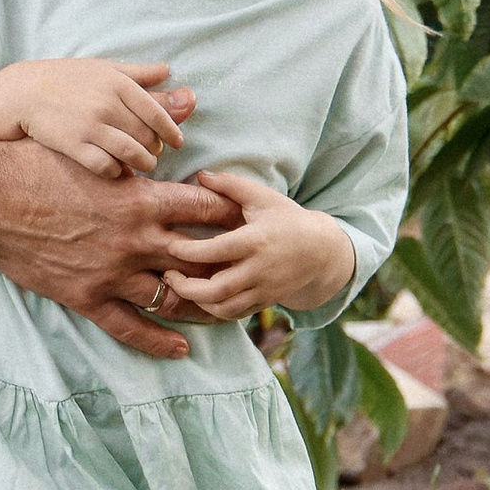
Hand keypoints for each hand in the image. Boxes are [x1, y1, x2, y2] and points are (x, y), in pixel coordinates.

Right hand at [0, 56, 194, 179]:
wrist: (22, 93)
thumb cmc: (65, 79)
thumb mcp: (101, 68)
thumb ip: (137, 72)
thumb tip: (170, 71)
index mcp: (118, 83)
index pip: (158, 112)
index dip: (172, 131)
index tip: (177, 142)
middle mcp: (107, 104)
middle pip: (148, 136)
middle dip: (155, 148)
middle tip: (154, 154)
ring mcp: (91, 126)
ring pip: (133, 154)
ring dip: (142, 163)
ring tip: (142, 166)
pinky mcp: (74, 146)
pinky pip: (108, 167)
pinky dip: (118, 172)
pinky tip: (118, 171)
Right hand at [0, 139, 242, 357]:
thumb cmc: (35, 164)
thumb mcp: (91, 146)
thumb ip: (136, 145)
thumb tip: (173, 105)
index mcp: (141, 199)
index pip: (206, 208)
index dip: (231, 214)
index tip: (246, 219)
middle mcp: (136, 239)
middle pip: (200, 257)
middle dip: (228, 264)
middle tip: (249, 269)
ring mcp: (113, 273)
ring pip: (173, 297)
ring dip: (202, 304)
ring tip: (224, 310)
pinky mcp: (88, 297)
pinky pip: (131, 328)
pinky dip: (159, 341)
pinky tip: (181, 349)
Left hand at [159, 169, 355, 322]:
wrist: (322, 251)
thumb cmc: (287, 219)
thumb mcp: (262, 197)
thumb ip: (230, 185)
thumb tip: (200, 174)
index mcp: (256, 240)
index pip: (217, 250)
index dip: (189, 251)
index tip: (171, 246)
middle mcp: (260, 269)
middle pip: (217, 289)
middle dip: (187, 287)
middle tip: (168, 276)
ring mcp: (264, 289)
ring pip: (225, 308)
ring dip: (198, 302)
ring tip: (182, 287)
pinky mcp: (266, 302)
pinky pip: (235, 315)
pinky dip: (215, 310)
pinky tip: (201, 297)